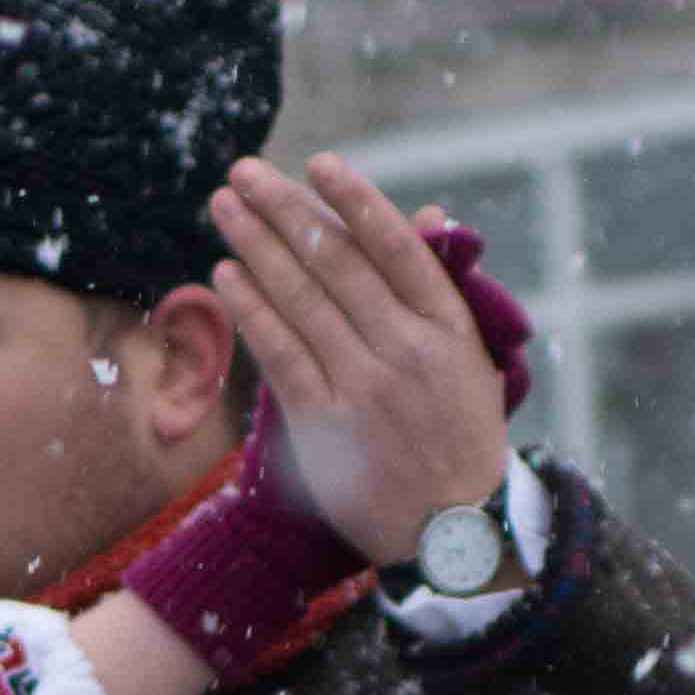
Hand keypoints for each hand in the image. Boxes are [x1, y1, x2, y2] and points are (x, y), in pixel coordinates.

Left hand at [212, 151, 521, 568]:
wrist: (455, 530)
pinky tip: (226, 274)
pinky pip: (283, 354)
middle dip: (286, 211)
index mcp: (448, 327)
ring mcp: (366, 387)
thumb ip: (436, 288)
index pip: (395, 248)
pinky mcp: (328, 425)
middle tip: (245, 173)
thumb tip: (420, 213)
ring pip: (303, 301)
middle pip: (337, 263)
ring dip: (258, 247)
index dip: (354, 201)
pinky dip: (253, 310)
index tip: (319, 163)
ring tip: (225, 207)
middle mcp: (408, 349)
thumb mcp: (469, 357)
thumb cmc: (458, 436)